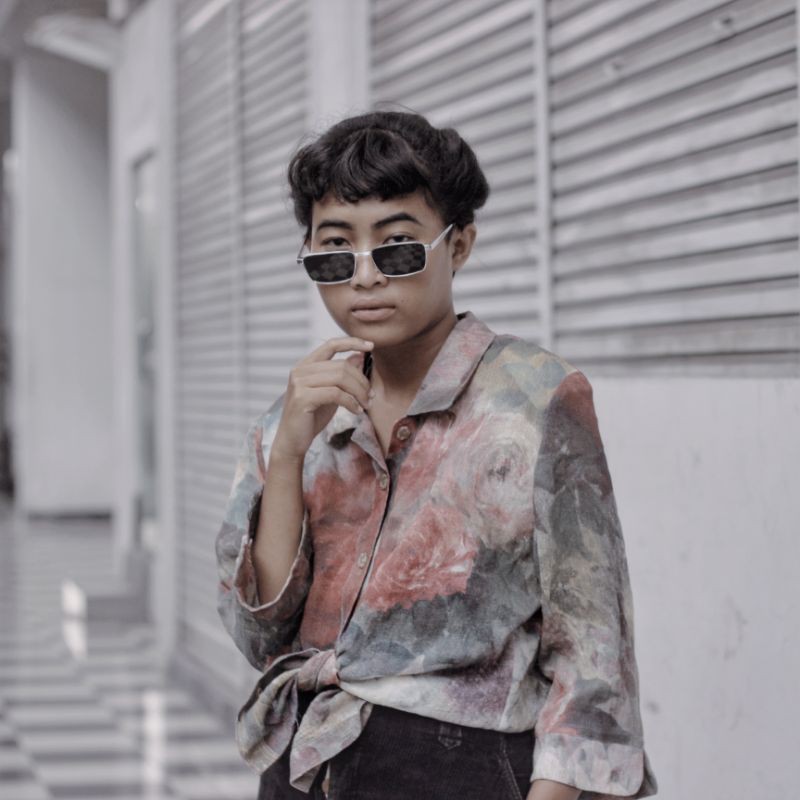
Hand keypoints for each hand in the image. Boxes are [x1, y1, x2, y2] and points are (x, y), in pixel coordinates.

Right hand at [270, 336, 373, 461]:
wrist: (292, 441)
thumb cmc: (311, 417)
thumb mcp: (331, 393)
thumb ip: (342, 375)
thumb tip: (359, 356)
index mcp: (306, 365)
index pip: (331, 345)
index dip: (352, 342)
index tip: (371, 345)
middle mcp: (300, 370)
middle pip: (341, 366)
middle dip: (361, 381)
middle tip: (370, 396)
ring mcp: (299, 383)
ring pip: (340, 378)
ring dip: (359, 392)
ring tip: (365, 405)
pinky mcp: (302, 398)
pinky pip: (336, 394)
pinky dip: (351, 402)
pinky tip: (356, 411)